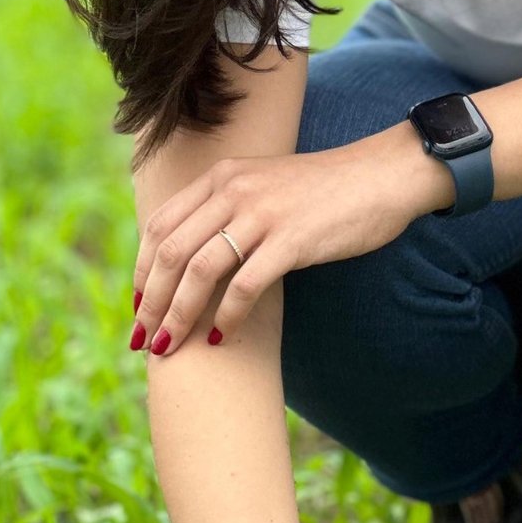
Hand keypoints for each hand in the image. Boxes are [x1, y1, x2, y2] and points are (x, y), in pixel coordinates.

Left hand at [131, 127, 450, 357]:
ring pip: (200, 271)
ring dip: (179, 315)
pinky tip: (223, 336)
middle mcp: (234, 190)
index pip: (161, 224)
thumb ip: (230, 207)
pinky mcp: (292, 239)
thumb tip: (197, 255)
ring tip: (171, 347)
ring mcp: (262, 213)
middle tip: (144, 338)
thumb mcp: (266, 184)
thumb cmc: (327, 190)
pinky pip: (245, 285)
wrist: (383, 176)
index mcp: (222, 176)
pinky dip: (228, 315)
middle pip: (171, 251)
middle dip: (150, 301)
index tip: (138, 303)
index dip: (141, 268)